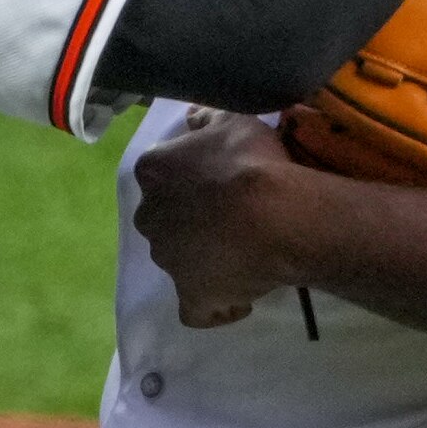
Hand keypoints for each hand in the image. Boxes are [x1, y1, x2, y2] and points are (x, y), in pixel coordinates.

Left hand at [132, 113, 324, 327]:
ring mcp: (168, 261)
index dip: (190, 179)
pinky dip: (215, 306)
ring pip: (178, 260)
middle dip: (188, 221)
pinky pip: (198, 309)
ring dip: (202, 259)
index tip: (219, 182)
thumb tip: (191, 118)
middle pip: (163, 219)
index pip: (161, 174)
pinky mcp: (191, 297)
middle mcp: (150, 217)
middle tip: (229, 218)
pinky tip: (239, 298)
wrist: (276, 215)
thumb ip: (206, 118)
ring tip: (242, 255)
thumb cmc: (253, 161)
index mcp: (152, 172)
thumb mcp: (233, 120)